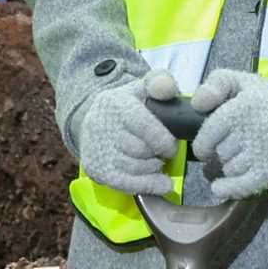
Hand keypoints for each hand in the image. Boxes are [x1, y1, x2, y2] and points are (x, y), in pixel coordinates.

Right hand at [74, 71, 186, 193]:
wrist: (96, 120)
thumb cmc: (130, 105)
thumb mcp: (144, 87)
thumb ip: (161, 83)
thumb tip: (166, 90)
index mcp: (115, 102)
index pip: (143, 125)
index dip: (163, 140)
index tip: (171, 146)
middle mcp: (101, 125)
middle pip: (142, 150)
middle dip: (157, 154)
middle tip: (161, 152)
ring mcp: (96, 149)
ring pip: (137, 168)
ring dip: (153, 168)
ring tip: (154, 161)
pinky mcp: (95, 169)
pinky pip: (126, 184)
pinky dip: (148, 185)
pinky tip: (162, 184)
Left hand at [190, 70, 267, 200]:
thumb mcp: (242, 82)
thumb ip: (215, 84)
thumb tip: (197, 104)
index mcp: (241, 108)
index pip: (208, 135)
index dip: (203, 143)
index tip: (207, 146)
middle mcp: (252, 131)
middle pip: (219, 153)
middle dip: (220, 153)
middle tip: (231, 148)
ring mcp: (263, 153)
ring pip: (230, 169)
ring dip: (229, 168)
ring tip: (240, 159)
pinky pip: (242, 186)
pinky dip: (228, 188)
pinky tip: (220, 187)